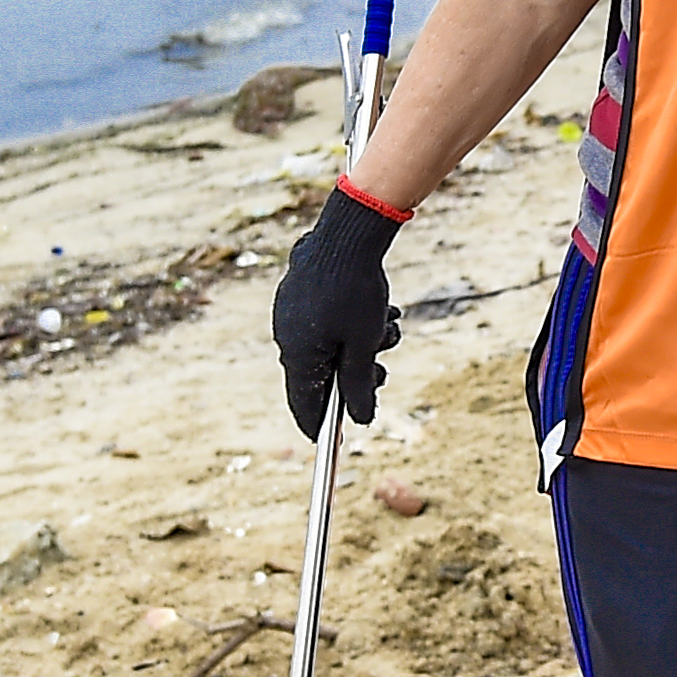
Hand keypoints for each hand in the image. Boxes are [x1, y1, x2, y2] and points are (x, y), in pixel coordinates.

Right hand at [272, 183, 405, 436]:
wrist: (348, 233)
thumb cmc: (356, 292)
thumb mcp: (364, 345)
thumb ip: (360, 385)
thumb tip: (361, 418)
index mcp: (298, 354)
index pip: (304, 404)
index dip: (321, 427)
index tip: (337, 443)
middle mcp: (287, 336)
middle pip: (322, 374)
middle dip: (357, 375)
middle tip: (383, 371)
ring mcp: (291, 313)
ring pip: (331, 345)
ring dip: (363, 345)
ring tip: (388, 328)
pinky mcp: (301, 294)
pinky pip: (327, 322)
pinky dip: (353, 324)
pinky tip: (381, 309)